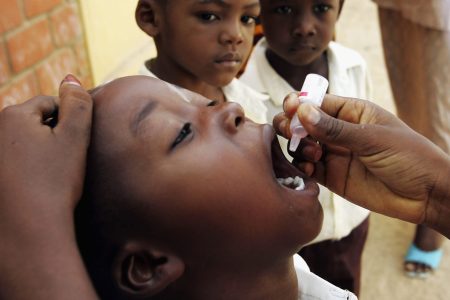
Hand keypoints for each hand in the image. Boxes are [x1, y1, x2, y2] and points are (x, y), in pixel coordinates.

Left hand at [0, 75, 97, 298]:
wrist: (29, 227)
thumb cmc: (55, 181)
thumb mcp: (75, 138)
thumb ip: (78, 103)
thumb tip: (70, 78)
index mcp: (14, 115)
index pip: (49, 104)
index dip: (69, 120)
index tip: (77, 142)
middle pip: (32, 122)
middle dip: (50, 134)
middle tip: (65, 160)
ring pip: (21, 142)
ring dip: (38, 150)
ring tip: (51, 173)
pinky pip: (13, 160)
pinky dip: (25, 167)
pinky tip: (36, 183)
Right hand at [273, 93, 449, 236]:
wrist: (426, 196)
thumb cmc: (409, 157)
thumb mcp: (373, 139)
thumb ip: (335, 129)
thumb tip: (302, 111)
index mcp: (351, 112)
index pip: (317, 102)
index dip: (299, 103)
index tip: (291, 108)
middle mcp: (338, 131)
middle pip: (303, 123)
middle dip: (291, 125)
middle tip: (292, 132)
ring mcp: (334, 154)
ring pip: (301, 146)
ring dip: (299, 147)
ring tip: (313, 154)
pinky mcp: (332, 177)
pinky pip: (308, 168)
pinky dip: (302, 167)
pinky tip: (309, 169)